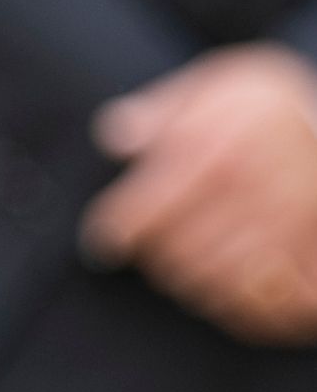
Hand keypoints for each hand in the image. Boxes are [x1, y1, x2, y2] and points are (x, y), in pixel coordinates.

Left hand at [85, 45, 316, 341]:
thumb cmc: (284, 107)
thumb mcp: (224, 82)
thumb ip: (164, 109)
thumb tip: (116, 138)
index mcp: (218, 151)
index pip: (145, 207)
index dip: (115, 228)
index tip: (101, 240)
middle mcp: (251, 198)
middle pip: (177, 253)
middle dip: (153, 257)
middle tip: (149, 252)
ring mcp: (290, 236)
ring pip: (217, 284)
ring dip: (192, 282)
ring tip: (184, 269)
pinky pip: (271, 310)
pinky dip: (245, 309)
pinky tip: (233, 289)